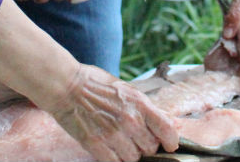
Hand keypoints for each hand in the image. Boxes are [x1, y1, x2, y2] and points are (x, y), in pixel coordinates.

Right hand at [51, 64, 178, 161]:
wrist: (67, 86)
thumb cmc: (98, 85)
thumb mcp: (128, 90)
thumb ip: (148, 108)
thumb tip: (171, 122)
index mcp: (139, 103)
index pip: (167, 130)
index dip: (171, 140)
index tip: (169, 144)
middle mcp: (129, 120)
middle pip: (151, 148)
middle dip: (145, 145)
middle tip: (136, 138)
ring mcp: (112, 133)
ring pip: (133, 158)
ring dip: (129, 154)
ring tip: (121, 142)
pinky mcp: (95, 144)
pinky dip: (114, 159)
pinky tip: (110, 149)